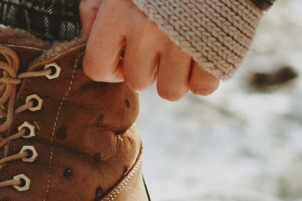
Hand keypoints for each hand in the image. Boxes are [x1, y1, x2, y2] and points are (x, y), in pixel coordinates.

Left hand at [79, 0, 219, 100]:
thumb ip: (95, 8)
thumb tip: (87, 40)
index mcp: (118, 12)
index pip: (97, 67)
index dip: (110, 66)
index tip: (124, 51)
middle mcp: (146, 30)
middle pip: (137, 82)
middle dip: (148, 67)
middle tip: (161, 42)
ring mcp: (181, 42)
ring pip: (170, 91)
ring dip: (176, 76)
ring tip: (182, 49)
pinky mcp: (213, 50)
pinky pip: (202, 88)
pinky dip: (205, 76)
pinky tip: (203, 53)